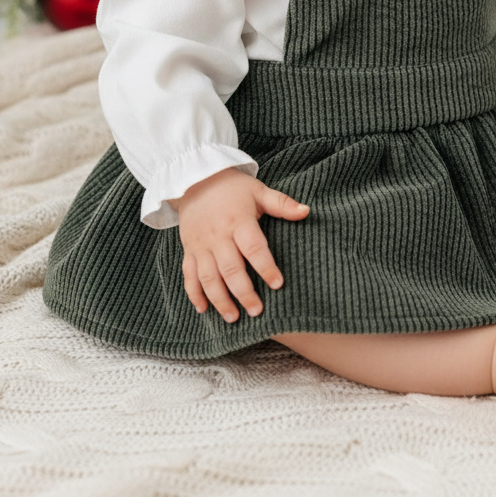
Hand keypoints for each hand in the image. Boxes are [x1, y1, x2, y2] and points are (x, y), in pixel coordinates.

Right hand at [172, 168, 309, 321]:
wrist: (195, 179)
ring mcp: (201, 245)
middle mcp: (218, 236)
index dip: (266, 267)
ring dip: (220, 299)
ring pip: (208, 277)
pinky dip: (194, 293)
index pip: (254, 248)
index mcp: (238, 221)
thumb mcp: (258, 190)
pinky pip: (188, 275)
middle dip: (243, 292)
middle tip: (257, 311)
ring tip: (233, 317)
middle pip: (230, 269)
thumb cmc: (232, 187)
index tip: (278, 284)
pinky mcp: (189, 250)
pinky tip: (203, 309)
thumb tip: (307, 211)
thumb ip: (282, 203)